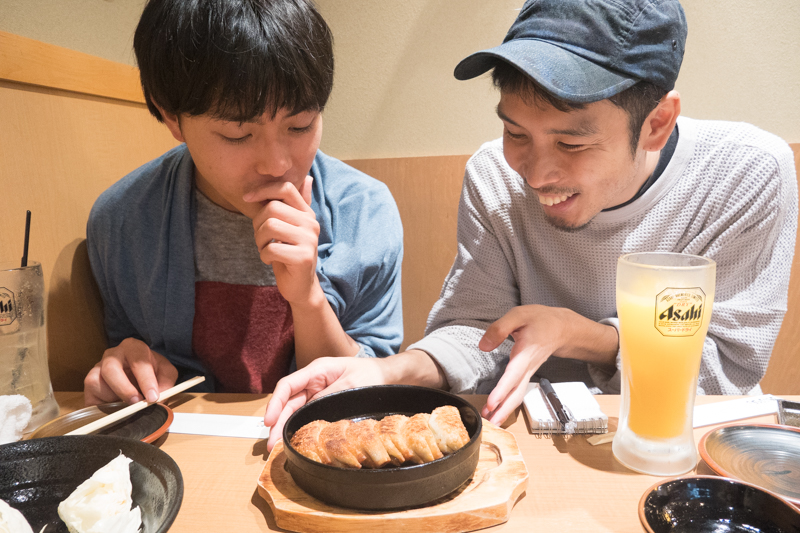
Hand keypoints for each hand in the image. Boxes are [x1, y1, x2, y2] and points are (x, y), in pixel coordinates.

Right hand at [83, 338, 178, 405]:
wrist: (138, 375)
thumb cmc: (152, 372)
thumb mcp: (165, 374)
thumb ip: (166, 383)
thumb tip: (158, 398)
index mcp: (133, 348)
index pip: (138, 360)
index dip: (146, 380)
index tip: (153, 397)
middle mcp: (112, 355)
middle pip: (111, 368)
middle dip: (124, 388)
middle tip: (137, 402)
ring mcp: (97, 368)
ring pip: (96, 382)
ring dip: (113, 397)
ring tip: (128, 405)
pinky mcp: (90, 384)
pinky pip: (90, 395)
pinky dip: (103, 404)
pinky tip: (116, 404)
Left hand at [246, 176, 320, 304]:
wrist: (301, 286)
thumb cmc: (290, 254)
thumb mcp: (292, 227)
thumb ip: (296, 204)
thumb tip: (308, 178)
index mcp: (307, 213)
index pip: (286, 188)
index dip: (263, 190)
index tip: (247, 199)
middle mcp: (311, 224)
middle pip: (272, 208)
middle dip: (257, 224)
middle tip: (261, 238)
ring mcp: (309, 240)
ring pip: (269, 226)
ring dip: (259, 240)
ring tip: (266, 248)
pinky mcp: (303, 258)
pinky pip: (271, 249)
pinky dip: (263, 256)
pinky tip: (270, 260)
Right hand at [263, 357, 386, 450]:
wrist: (385, 377)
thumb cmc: (369, 376)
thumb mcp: (351, 385)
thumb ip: (329, 397)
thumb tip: (309, 412)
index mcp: (317, 370)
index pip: (288, 385)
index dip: (275, 403)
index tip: (269, 421)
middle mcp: (312, 382)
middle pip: (288, 402)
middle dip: (277, 423)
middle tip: (271, 444)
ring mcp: (316, 393)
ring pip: (294, 410)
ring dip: (285, 427)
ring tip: (277, 446)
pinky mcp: (321, 403)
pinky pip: (305, 415)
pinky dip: (297, 427)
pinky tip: (293, 440)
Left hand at [477, 305, 567, 425]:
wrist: (562, 328)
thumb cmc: (540, 320)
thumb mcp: (519, 314)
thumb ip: (500, 328)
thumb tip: (483, 346)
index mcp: (526, 351)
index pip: (513, 374)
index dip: (502, 389)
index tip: (492, 403)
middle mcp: (528, 366)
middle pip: (517, 392)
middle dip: (503, 409)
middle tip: (489, 423)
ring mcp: (529, 372)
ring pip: (518, 395)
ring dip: (505, 410)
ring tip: (490, 422)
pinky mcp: (527, 374)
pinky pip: (518, 391)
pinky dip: (508, 403)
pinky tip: (497, 410)